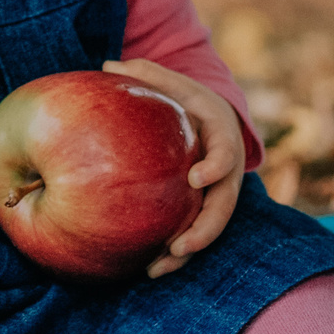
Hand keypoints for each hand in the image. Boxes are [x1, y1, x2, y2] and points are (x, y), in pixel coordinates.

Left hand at [103, 58, 245, 279]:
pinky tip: (148, 268)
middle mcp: (226, 171)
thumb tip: (107, 65)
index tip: (195, 178)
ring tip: (159, 267)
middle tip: (182, 245)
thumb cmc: (184, 98)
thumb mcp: (171, 82)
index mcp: (221, 136)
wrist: (211, 118)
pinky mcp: (203, 208)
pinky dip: (175, 253)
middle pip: (224, 205)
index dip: (215, 167)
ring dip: (189, 250)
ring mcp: (218, 193)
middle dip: (205, 228)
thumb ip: (146, 74)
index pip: (224, 154)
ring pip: (210, 227)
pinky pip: (193, 232)